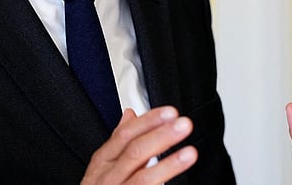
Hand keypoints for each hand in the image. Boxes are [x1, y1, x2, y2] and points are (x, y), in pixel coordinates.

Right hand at [81, 106, 197, 184]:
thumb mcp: (102, 166)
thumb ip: (118, 141)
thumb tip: (130, 115)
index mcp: (102, 162)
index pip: (124, 135)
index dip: (148, 122)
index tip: (170, 112)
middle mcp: (107, 178)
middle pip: (135, 152)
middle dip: (161, 136)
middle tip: (183, 125)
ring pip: (143, 178)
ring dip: (168, 164)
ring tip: (189, 153)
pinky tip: (177, 182)